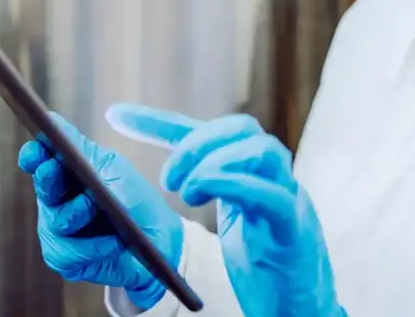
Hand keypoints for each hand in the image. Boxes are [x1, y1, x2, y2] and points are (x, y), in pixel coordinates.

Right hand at [17, 112, 182, 310]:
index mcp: (68, 174)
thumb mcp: (111, 169)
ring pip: (55, 222)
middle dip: (48, 179)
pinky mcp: (65, 257)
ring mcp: (58, 229)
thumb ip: (81, 150)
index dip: (33, 155)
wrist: (159, 244)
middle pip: (43, 187)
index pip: (39, 161)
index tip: (34, 152)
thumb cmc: (136, 202)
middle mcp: (58, 200)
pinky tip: (113, 242)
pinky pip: (67, 252)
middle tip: (54, 170)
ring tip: (103, 213)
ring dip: (81, 215)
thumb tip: (52, 120)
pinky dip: (95, 246)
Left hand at [110, 105, 346, 316]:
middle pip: (243, 128)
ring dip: (216, 162)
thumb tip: (156, 177)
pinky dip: (235, 185)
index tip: (115, 116)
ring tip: (187, 191)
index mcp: (255, 171)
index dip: (160, 122)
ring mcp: (289, 199)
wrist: (298, 308)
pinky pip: (271, 195)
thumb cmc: (265, 264)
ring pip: (263, 150)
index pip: (210, 130)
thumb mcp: (231, 218)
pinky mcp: (294, 229)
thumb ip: (206, 188)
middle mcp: (275, 177)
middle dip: (197, 143)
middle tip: (167, 179)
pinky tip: (203, 195)